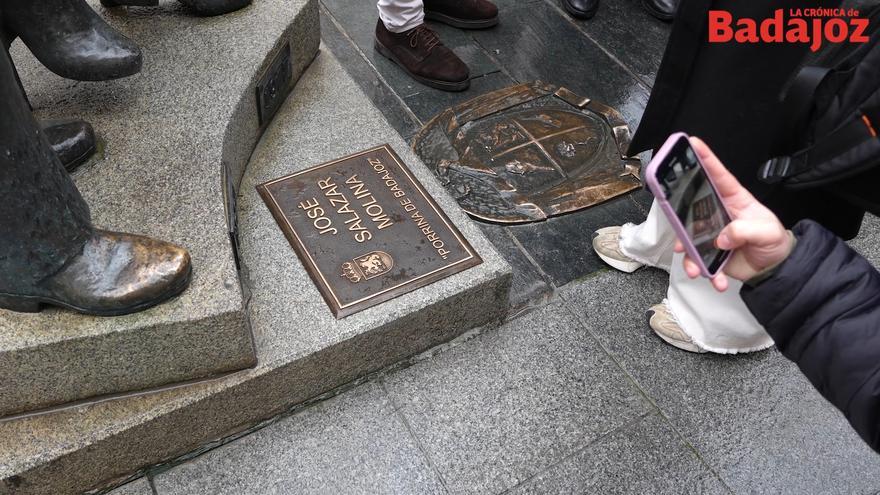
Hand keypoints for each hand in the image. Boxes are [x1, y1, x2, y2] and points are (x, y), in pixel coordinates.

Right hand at [674, 137, 793, 291]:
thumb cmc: (774, 242)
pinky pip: (696, 260)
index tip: (692, 143)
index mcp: (734, 199)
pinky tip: (717, 281)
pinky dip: (703, 272)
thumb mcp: (768, 232)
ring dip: (689, 254)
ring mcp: (711, 233)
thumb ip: (746, 230)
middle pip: (691, 204)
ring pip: (687, 237)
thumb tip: (722, 237)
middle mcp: (717, 213)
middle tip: (668, 208)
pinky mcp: (708, 253)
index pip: (718, 175)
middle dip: (677, 208)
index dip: (705, 158)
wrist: (774, 269)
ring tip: (697, 268)